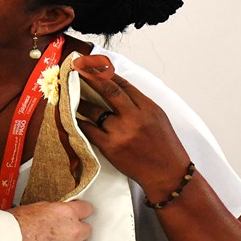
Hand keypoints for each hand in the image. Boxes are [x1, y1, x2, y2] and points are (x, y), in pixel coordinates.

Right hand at [10, 199, 92, 240]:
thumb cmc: (15, 228)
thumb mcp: (36, 208)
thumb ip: (54, 212)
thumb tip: (58, 215)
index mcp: (66, 212)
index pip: (87, 209)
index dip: (81, 214)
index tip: (79, 217)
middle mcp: (74, 229)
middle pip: (86, 230)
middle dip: (76, 233)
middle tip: (61, 237)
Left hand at [70, 55, 191, 198]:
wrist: (167, 174)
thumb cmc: (164, 146)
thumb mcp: (158, 118)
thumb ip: (139, 104)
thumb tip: (118, 90)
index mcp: (148, 108)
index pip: (124, 85)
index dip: (107, 74)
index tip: (94, 66)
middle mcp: (135, 118)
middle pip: (109, 91)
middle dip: (91, 77)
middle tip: (78, 68)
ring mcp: (122, 132)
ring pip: (95, 110)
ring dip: (82, 101)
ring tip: (72, 95)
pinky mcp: (111, 147)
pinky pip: (90, 130)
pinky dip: (81, 122)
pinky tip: (75, 117)